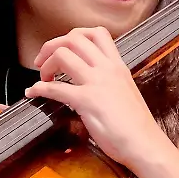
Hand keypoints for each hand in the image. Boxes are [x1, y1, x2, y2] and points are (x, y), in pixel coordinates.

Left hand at [25, 27, 171, 168]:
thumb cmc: (137, 125)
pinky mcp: (86, 101)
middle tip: (43, 61)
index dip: (74, 36)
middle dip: (52, 46)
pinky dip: (39, 88)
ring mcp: (96, 83)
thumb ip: (109, 81)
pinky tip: (33, 92)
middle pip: (74, 38)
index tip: (64, 48)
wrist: (145, 144)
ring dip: (46, 64)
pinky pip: (55, 88)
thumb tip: (91, 82)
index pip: (97, 33)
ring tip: (43, 78)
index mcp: (118, 65)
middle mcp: (107, 69)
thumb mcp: (126, 91)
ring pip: (63, 55)